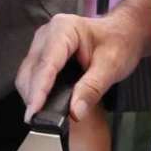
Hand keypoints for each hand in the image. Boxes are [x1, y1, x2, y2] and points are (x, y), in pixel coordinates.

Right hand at [14, 11, 146, 122]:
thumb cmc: (119, 44)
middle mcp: (47, 33)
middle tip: (38, 121)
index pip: (47, 63)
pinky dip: (35, 91)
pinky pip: (32, 74)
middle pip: (32, 69)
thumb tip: (75, 112)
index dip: (39, 90)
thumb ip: (92, 88)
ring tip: (40, 117)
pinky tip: (42, 105)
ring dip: (31, 95)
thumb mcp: (111, 67)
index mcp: (64, 29)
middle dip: (32, 95)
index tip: (34, 112)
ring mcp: (42, 42)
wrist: (123, 33)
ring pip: (27, 73)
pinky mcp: (42, 53)